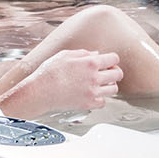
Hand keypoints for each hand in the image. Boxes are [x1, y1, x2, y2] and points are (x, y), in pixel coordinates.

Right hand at [4, 50, 121, 115]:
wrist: (40, 91)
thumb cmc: (49, 72)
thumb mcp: (65, 55)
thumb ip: (83, 53)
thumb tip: (96, 54)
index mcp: (90, 62)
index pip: (114, 59)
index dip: (112, 59)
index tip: (108, 62)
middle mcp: (94, 77)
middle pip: (118, 74)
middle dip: (114, 72)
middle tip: (108, 73)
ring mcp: (92, 92)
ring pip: (114, 89)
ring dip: (109, 85)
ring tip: (100, 84)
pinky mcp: (88, 104)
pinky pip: (103, 102)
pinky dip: (100, 98)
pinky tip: (93, 94)